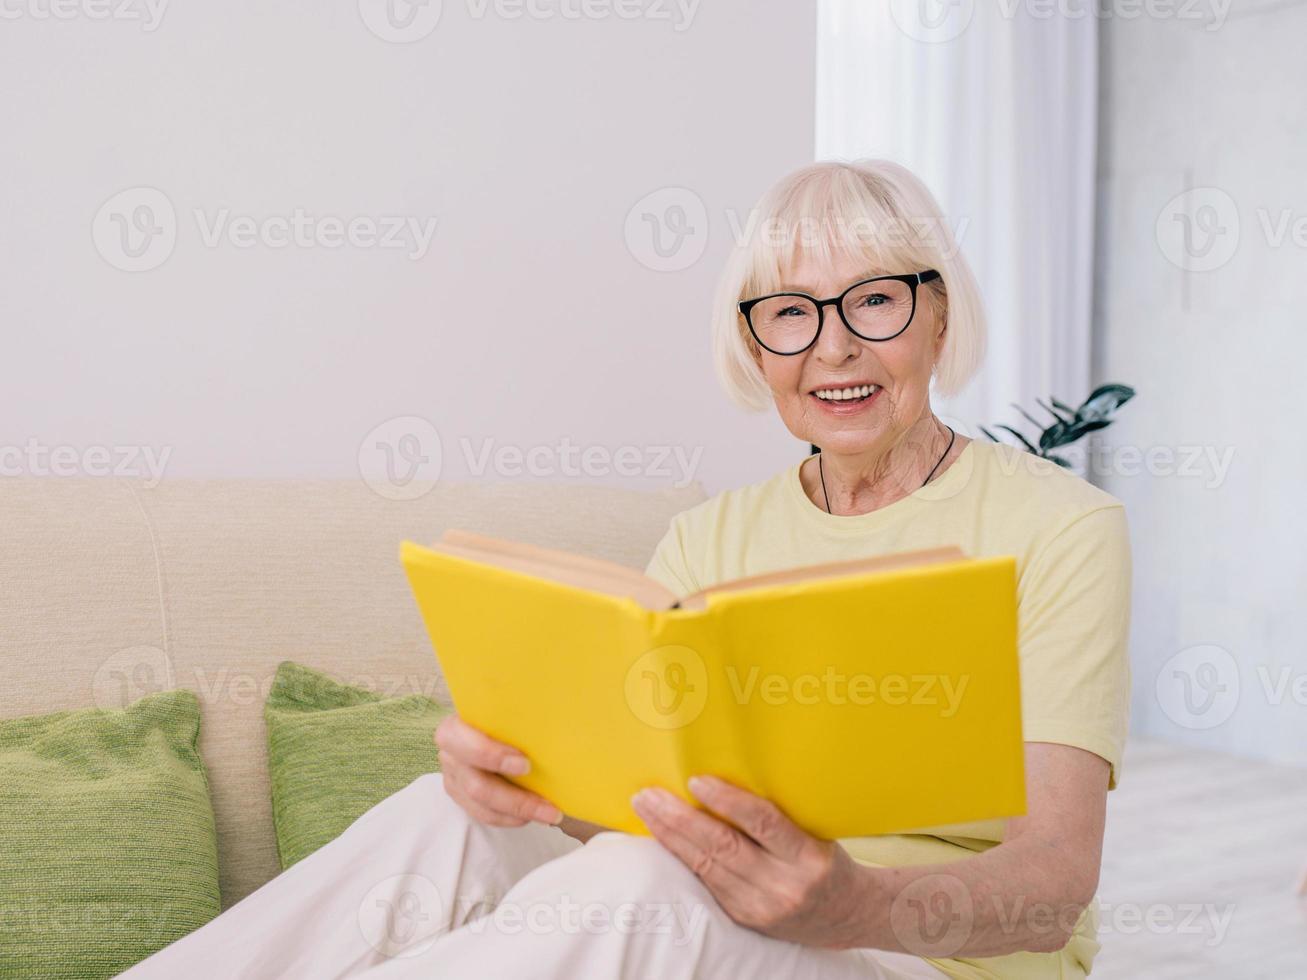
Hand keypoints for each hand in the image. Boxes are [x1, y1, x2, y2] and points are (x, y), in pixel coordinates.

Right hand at [434, 714, 562, 827]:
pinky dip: (510, 818)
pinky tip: (532, 815)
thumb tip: (565, 708)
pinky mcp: (460, 795)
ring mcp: (454, 777)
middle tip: (548, 805)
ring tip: (550, 814)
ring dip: (518, 812)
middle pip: (475, 785)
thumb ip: (525, 711)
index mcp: (457, 724)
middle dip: (514, 798)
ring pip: (480, 805)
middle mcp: (450, 752)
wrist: (499, 724)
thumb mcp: (512, 708)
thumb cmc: (509, 713)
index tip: (526, 764)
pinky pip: (483, 814)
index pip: (461, 739)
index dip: (491, 754)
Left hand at [631, 776, 870, 948]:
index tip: (697, 781)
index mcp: (809, 857)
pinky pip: (706, 884)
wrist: (850, 914)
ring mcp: (762, 908)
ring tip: (647, 810)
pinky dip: (682, 858)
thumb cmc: (828, 860)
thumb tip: (725, 778)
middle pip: (723, 848)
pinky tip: (664, 838)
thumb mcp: (816, 832)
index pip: (763, 823)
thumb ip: (778, 815)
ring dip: (671, 837)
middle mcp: (784, 886)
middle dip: (680, 820)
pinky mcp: (745, 919)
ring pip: (707, 868)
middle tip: (649, 795)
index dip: (728, 801)